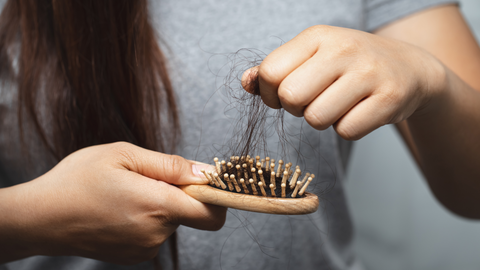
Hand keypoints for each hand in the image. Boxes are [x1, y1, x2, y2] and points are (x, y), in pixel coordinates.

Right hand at [0, 142, 225, 263]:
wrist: (40, 218)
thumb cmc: (78, 180)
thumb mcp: (124, 155)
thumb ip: (170, 165)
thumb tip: (206, 172)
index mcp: (157, 205)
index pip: (212, 213)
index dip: (217, 196)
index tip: (206, 182)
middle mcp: (156, 233)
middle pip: (190, 213)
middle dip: (178, 194)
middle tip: (145, 179)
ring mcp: (144, 249)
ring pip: (171, 221)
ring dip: (159, 205)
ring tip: (125, 193)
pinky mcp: (134, 256)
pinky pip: (155, 233)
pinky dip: (147, 219)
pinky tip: (120, 209)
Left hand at [243, 25, 445, 139]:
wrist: (410, 68)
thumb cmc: (349, 65)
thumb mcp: (312, 57)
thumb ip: (275, 69)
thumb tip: (246, 83)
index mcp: (317, 36)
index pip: (270, 72)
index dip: (270, 94)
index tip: (285, 95)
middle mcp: (343, 49)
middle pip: (290, 97)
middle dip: (296, 109)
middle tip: (313, 101)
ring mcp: (368, 72)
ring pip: (316, 119)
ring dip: (322, 120)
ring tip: (338, 104)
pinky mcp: (389, 98)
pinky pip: (346, 131)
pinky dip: (348, 128)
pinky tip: (359, 111)